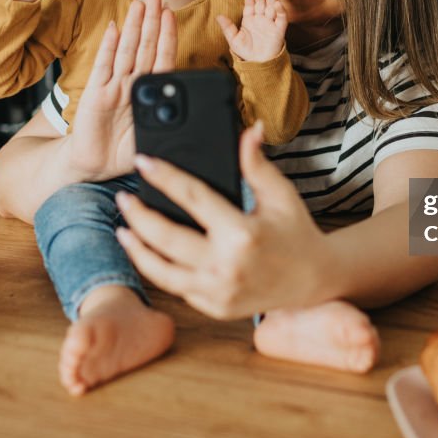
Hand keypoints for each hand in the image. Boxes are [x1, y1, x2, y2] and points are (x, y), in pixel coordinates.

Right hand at [68, 0, 176, 180]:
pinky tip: (115, 29)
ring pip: (127, 50)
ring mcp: (113, 87)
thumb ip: (168, 127)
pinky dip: (109, 47)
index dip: (167, 36)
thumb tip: (190, 120)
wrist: (94, 166)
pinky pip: (103, 66)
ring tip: (140, 3)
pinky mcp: (95, 94)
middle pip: (145, 46)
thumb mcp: (154, 140)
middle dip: (152, 20)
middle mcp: (131, 84)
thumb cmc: (124, 153)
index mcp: (149, 93)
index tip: (172, 14)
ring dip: (134, 26)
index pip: (162, 58)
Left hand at [114, 122, 328, 319]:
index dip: (164, 177)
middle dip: (138, 215)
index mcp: (242, 233)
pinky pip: (175, 287)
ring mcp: (218, 291)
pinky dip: (156, 270)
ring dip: (136, 248)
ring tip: (123, 229)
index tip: (143, 162)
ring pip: (161, 270)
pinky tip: (146, 253)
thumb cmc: (296, 232)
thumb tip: (249, 130)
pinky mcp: (214, 307)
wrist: (314, 280)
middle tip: (124, 197)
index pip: (192, 197)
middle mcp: (226, 265)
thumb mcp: (281, 194)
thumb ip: (257, 164)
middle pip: (165, 237)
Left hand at [216, 0, 286, 62]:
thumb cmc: (246, 52)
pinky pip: (281, 18)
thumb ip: (227, 27)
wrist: (258, 64)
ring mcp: (270, 23)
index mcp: (250, 19)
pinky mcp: (279, 30)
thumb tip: (218, 16)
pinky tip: (275, 4)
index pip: (250, 3)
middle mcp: (261, 18)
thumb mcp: (234, 39)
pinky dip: (279, 11)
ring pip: (272, 5)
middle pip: (262, 0)